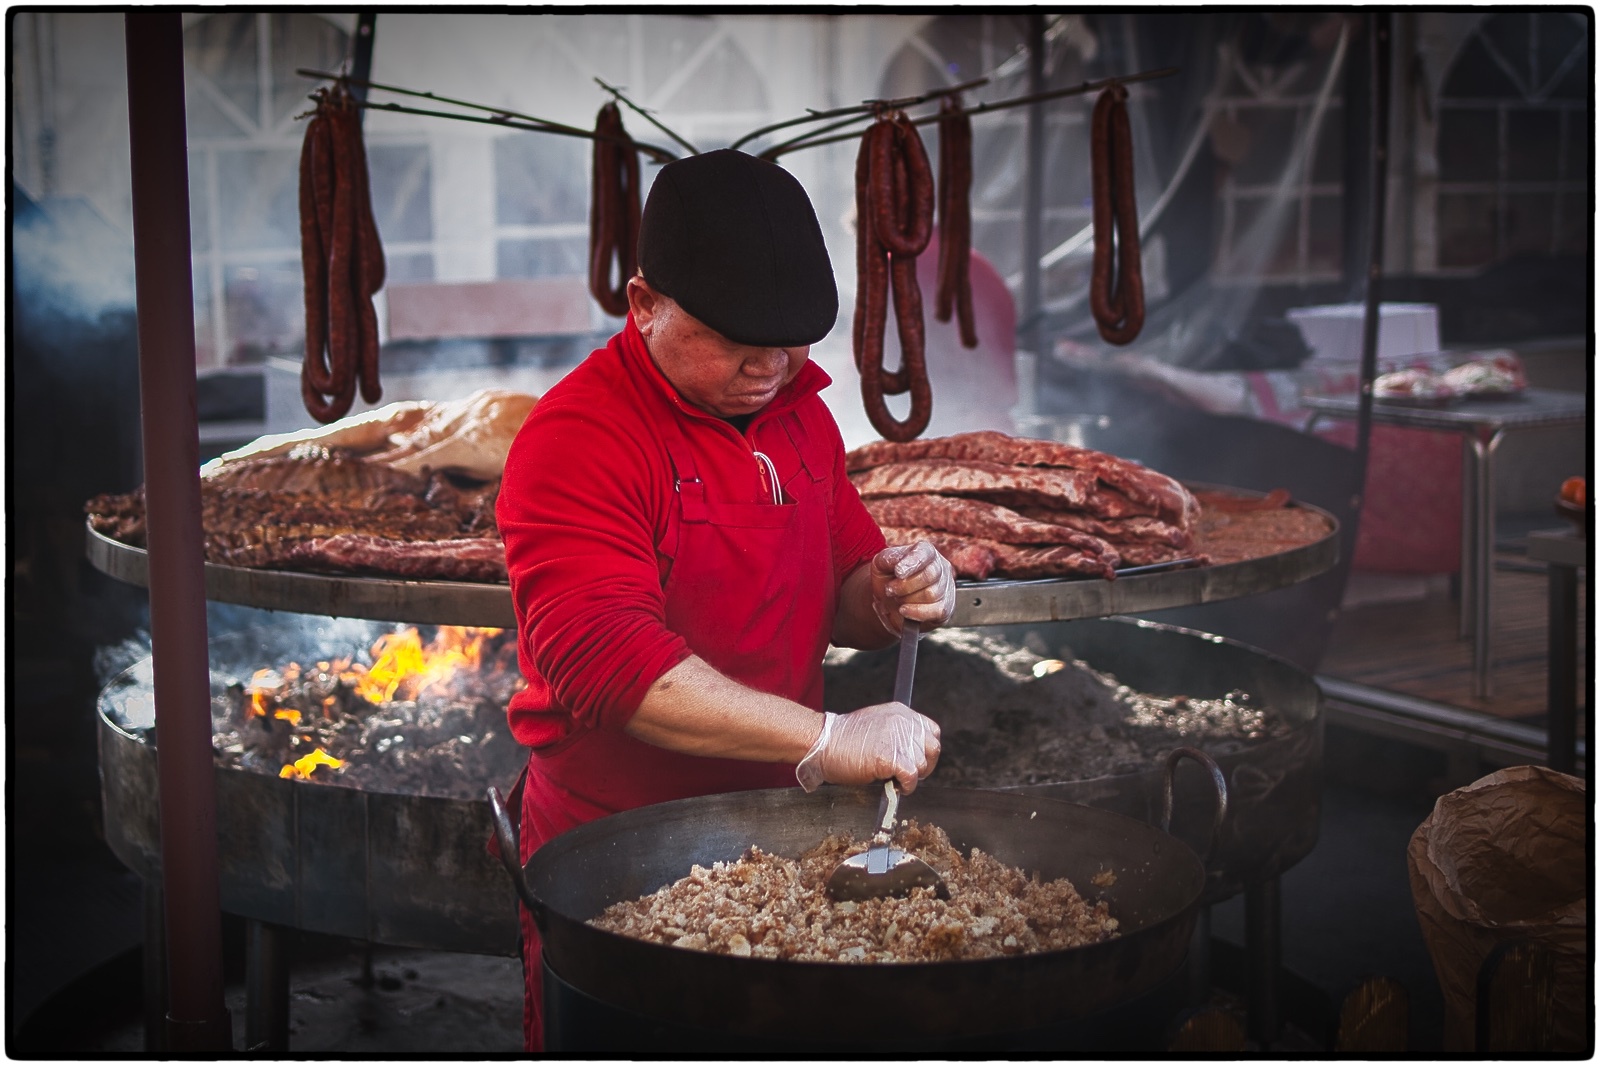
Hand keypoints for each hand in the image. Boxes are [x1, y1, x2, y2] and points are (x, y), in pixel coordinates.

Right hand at [795, 703, 940, 793]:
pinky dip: (906, 786)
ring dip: (911, 777)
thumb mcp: (876, 724)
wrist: (823, 743)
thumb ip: (897, 732)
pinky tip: (894, 785)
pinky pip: (912, 777)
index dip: (925, 749)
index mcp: (900, 712)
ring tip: (893, 778)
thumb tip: (910, 750)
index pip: (931, 731)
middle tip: (906, 773)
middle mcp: (903, 723)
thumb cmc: (843, 739)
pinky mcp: (891, 757)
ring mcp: (898, 739)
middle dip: (922, 765)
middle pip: (932, 749)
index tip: (917, 760)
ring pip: (922, 765)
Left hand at [870, 541, 955, 635]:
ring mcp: (946, 586)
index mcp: (925, 551)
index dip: (912, 563)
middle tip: (889, 590)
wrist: (891, 597)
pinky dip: (918, 612)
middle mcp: (940, 566)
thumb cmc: (889, 576)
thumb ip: (889, 559)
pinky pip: (938, 611)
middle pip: (930, 575)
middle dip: (905, 586)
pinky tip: (904, 610)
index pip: (924, 553)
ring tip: (897, 598)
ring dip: (909, 600)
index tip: (898, 572)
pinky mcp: (947, 606)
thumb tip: (898, 566)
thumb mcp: (882, 563)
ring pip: (932, 594)